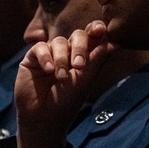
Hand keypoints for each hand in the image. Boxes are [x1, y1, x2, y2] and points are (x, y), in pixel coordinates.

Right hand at [15, 21, 112, 147]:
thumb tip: (115, 42)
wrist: (44, 118)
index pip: (92, 37)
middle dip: (80, 47)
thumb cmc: (67, 101)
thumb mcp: (85, 79)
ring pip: (59, 41)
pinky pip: (41, 47)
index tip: (101, 29)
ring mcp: (50, 54)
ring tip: (61, 77)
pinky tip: (48, 70)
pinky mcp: (33, 58)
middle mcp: (68, 53)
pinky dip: (46, 57)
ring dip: (61, 59)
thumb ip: (97, 59)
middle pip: (77, 35)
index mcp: (84, 57)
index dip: (96, 29)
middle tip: (79, 65)